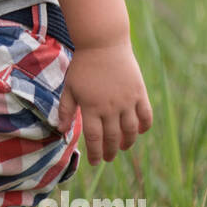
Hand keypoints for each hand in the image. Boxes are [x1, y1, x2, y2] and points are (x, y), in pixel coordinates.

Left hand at [57, 41, 152, 164]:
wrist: (103, 43)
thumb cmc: (83, 66)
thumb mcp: (69, 87)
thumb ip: (65, 109)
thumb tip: (60, 130)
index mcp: (91, 107)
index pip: (94, 139)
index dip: (95, 153)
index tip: (95, 162)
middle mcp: (110, 107)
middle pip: (112, 137)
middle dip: (110, 151)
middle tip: (108, 158)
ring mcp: (126, 101)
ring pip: (131, 130)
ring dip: (127, 142)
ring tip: (122, 147)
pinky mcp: (139, 93)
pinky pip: (146, 115)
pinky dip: (144, 126)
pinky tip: (139, 131)